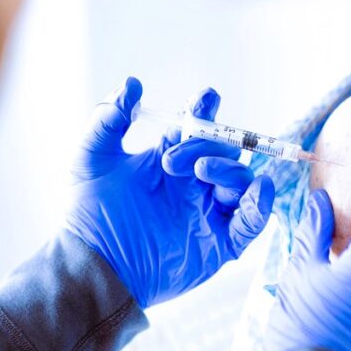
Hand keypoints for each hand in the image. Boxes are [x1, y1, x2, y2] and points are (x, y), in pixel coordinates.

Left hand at [65, 77, 274, 308]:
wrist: (93, 265)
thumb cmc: (89, 215)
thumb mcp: (91, 160)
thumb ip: (108, 119)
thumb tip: (132, 84)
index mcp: (171, 160)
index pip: (198, 128)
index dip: (205, 111)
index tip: (205, 100)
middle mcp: (195, 184)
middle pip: (225, 150)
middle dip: (208, 146)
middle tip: (172, 160)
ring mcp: (210, 212)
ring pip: (241, 180)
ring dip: (229, 170)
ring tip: (202, 173)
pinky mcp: (220, 244)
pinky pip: (252, 222)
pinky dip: (262, 204)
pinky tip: (258, 189)